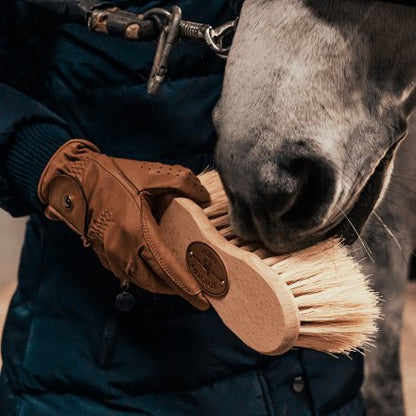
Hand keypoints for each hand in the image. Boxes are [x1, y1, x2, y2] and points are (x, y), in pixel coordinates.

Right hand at [38, 139, 210, 309]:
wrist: (74, 178)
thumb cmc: (112, 176)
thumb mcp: (152, 174)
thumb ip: (183, 183)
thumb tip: (204, 198)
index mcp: (138, 231)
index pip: (167, 267)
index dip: (186, 286)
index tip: (202, 301)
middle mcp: (122, 248)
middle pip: (154, 281)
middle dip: (175, 290)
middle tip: (194, 293)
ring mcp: (109, 252)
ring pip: (138, 280)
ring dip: (158, 284)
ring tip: (175, 283)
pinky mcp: (100, 252)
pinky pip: (124, 272)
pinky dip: (141, 276)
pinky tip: (151, 269)